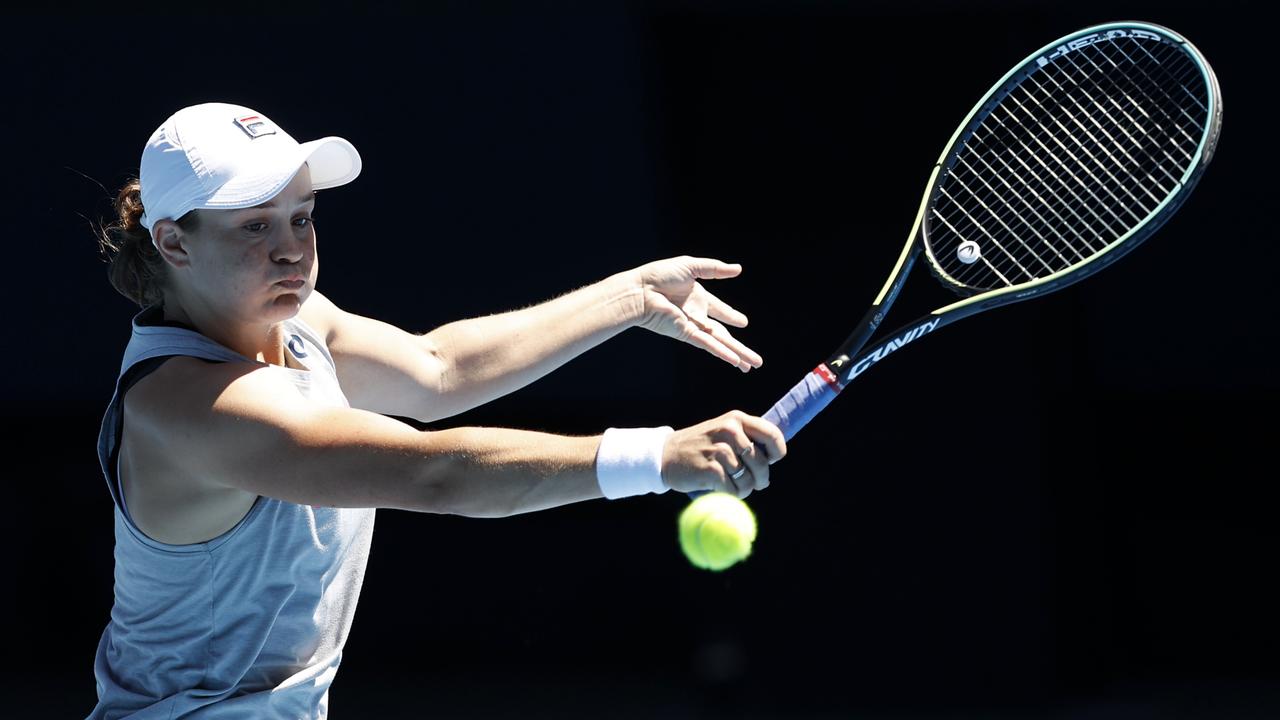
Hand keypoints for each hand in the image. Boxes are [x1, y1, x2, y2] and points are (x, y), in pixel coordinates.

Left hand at [630, 256, 762, 371]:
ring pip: (720, 343)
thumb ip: (715, 269)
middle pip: (722, 334)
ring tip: (753, 366)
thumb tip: (738, 269)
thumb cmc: (659, 276)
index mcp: (697, 298)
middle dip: (739, 346)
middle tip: (754, 358)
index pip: (719, 309)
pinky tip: (736, 361)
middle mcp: (696, 315)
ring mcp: (692, 327)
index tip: (743, 322)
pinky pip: (709, 345)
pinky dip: (722, 353)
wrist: (640, 291)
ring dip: (738, 354)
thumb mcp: (691, 266)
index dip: (731, 316)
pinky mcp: (686, 334)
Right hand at [661, 410, 786, 497]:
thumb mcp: (723, 432)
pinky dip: (730, 495)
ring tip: (731, 484)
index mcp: (736, 420)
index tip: (769, 461)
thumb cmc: (700, 447)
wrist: (664, 455)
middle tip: (752, 483)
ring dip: (743, 489)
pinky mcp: (711, 470)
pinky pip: (734, 490)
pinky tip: (720, 489)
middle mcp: (730, 431)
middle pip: (762, 463)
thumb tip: (773, 459)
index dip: (776, 453)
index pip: (773, 435)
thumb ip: (747, 439)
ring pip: (749, 481)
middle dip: (760, 478)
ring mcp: (720, 450)